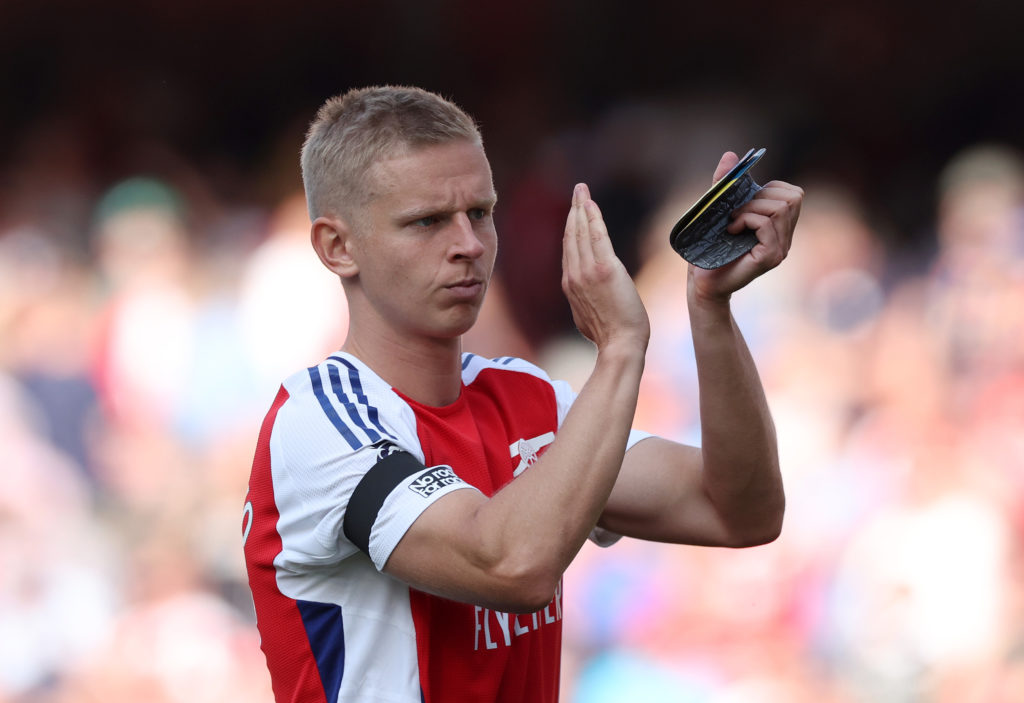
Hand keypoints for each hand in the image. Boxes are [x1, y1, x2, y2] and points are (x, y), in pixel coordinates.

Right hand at [561, 183, 649, 352]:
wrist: (619, 345)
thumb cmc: (611, 337)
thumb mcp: (589, 317)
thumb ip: (585, 300)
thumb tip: (587, 296)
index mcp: (570, 286)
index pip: (569, 251)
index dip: (572, 229)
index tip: (575, 214)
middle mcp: (573, 276)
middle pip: (571, 236)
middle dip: (573, 211)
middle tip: (577, 191)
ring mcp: (586, 272)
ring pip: (580, 232)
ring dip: (581, 207)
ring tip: (581, 190)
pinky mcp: (604, 268)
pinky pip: (596, 235)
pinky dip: (592, 216)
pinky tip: (590, 203)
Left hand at [688, 152, 802, 303]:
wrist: (703, 282)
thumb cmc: (710, 248)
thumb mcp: (718, 209)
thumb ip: (725, 182)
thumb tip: (730, 154)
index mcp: (780, 225)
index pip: (793, 193)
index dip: (769, 189)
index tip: (744, 204)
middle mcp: (786, 237)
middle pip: (793, 197)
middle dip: (761, 197)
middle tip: (737, 213)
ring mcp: (782, 248)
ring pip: (781, 208)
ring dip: (751, 208)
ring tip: (733, 222)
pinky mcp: (771, 257)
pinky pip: (767, 223)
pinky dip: (747, 219)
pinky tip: (732, 231)